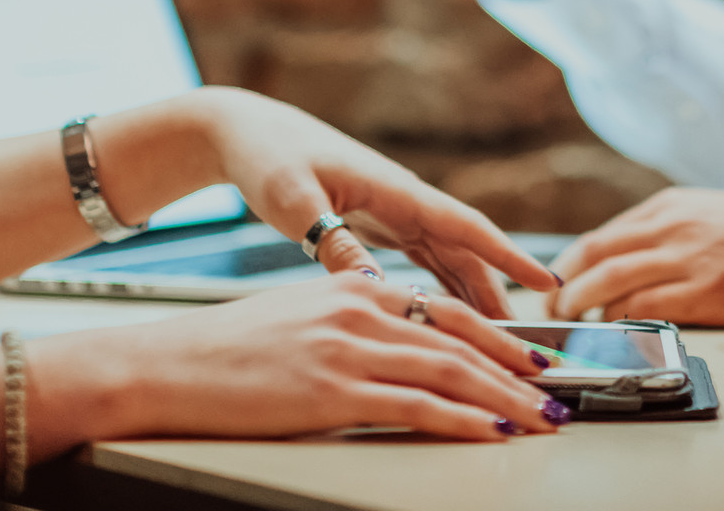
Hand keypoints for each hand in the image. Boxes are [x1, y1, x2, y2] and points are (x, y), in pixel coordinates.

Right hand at [54, 273, 568, 441]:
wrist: (166, 366)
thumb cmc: (225, 351)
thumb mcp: (301, 315)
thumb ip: (352, 319)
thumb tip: (396, 335)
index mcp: (355, 291)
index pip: (446, 310)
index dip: (498, 336)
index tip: (533, 358)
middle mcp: (360, 311)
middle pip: (460, 339)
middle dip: (517, 369)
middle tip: (557, 392)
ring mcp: (347, 350)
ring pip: (448, 373)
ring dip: (504, 399)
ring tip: (540, 419)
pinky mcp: (331, 390)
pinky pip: (414, 406)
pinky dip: (461, 420)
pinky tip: (489, 432)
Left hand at [186, 87, 558, 316]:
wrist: (245, 133)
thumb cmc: (267, 157)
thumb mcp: (295, 199)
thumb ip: (333, 239)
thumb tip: (370, 285)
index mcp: (394, 189)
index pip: (464, 225)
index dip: (507, 254)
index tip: (546, 278)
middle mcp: (404, 200)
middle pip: (466, 250)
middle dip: (499, 290)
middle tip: (526, 337)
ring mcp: (393, 212)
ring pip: (449, 258)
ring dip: (475, 294)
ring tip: (500, 338)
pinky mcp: (377, 224)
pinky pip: (424, 260)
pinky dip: (443, 288)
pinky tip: (454, 316)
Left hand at [547, 189, 723, 324]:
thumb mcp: (709, 213)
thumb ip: (667, 232)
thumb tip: (626, 265)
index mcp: (669, 206)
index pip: (601, 237)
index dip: (570, 266)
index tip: (557, 288)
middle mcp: (671, 227)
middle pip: (595, 256)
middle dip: (564, 288)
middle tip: (553, 313)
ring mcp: (687, 259)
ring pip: (611, 282)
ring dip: (582, 308)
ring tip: (574, 328)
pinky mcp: (706, 291)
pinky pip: (647, 308)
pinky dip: (621, 323)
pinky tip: (615, 336)